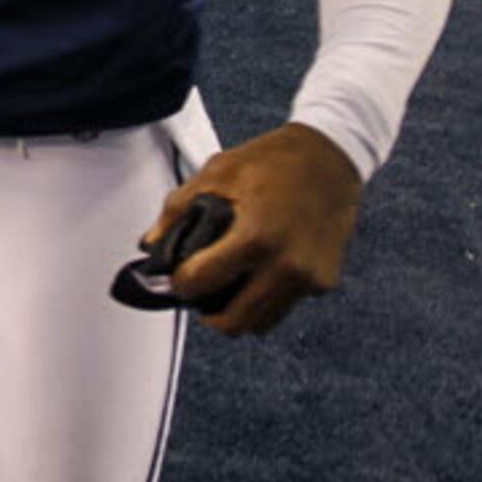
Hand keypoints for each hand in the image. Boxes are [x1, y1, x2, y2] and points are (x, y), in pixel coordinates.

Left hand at [145, 122, 362, 337]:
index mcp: (256, 237)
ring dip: (239, 310)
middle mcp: (287, 265)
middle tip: (201, 289)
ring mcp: (309, 278)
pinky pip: (285, 306)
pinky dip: (266, 298)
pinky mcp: (324, 282)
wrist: (332, 157)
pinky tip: (258, 271)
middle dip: (207, 310)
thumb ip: (177, 211)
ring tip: (228, 282)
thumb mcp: (218, 173)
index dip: (180, 281)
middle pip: (233, 323)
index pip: (201, 285)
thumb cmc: (274, 160)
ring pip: (261, 324)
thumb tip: (150, 246)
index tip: (179, 273)